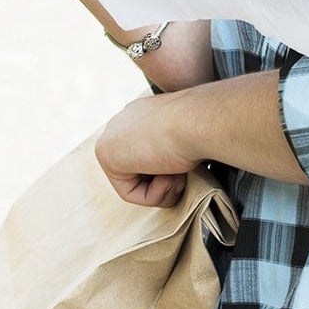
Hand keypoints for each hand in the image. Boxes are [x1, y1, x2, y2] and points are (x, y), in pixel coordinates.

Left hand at [95, 92, 199, 207]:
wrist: (200, 121)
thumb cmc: (202, 128)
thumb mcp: (189, 140)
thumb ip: (172, 152)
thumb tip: (171, 175)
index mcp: (144, 114)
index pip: (150, 156)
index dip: (171, 172)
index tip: (189, 170)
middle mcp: (124, 121)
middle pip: (140, 171)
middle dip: (165, 182)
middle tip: (185, 177)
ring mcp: (112, 134)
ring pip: (135, 183)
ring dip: (163, 189)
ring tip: (179, 177)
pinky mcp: (106, 152)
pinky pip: (129, 192)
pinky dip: (153, 195)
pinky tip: (168, 177)